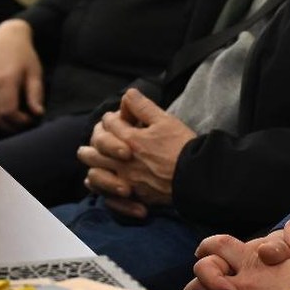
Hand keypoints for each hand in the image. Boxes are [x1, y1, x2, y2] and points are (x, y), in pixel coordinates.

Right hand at [0, 18, 44, 127]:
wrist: (5, 37)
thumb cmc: (24, 55)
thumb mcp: (35, 71)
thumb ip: (36, 93)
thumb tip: (38, 113)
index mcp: (6, 79)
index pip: (8, 111)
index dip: (20, 121)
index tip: (31, 119)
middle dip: (10, 126)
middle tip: (22, 123)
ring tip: (12, 121)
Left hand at [76, 89, 196, 212]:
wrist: (196, 177)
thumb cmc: (182, 147)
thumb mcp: (165, 120)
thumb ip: (143, 106)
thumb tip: (129, 93)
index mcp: (130, 139)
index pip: (108, 124)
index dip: (110, 118)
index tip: (115, 117)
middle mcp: (123, 161)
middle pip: (94, 149)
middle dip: (95, 139)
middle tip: (98, 136)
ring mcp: (126, 180)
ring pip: (95, 172)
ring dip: (93, 163)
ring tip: (94, 157)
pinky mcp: (134, 195)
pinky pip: (107, 194)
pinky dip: (102, 186)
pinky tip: (103, 180)